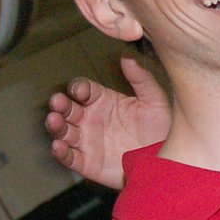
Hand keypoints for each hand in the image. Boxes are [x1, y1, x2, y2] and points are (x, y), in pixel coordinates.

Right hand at [45, 56, 170, 190]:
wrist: (166, 161)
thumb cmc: (161, 129)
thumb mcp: (155, 101)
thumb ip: (141, 79)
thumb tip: (128, 56)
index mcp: (103, 101)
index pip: (84, 90)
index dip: (79, 88)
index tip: (80, 91)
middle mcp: (91, 119)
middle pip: (68, 109)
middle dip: (60, 104)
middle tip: (58, 102)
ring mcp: (87, 141)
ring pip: (63, 131)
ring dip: (55, 125)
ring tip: (54, 120)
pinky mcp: (87, 163)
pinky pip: (69, 157)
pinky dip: (61, 153)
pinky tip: (58, 146)